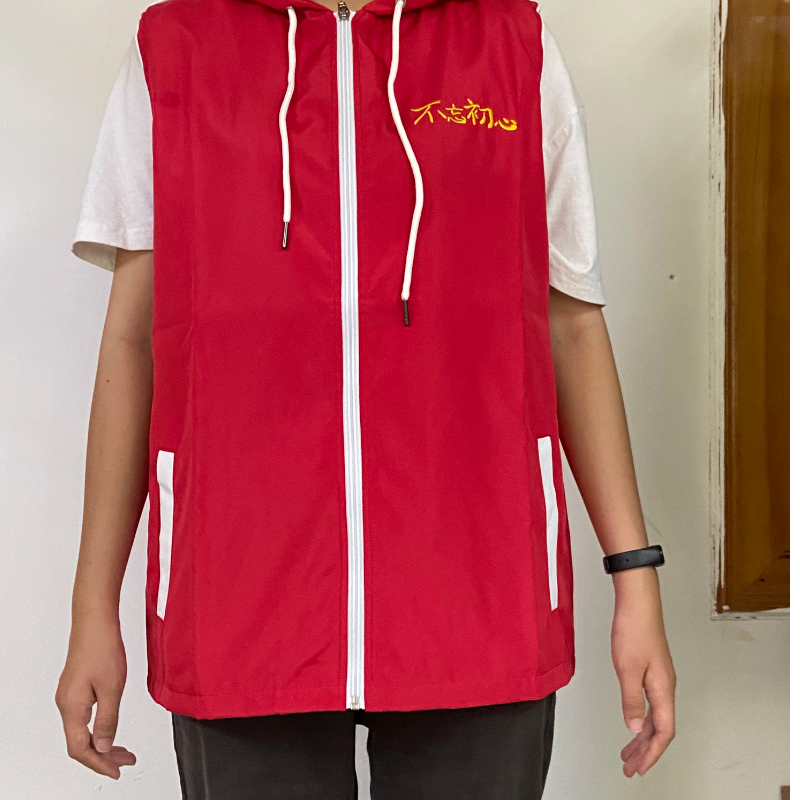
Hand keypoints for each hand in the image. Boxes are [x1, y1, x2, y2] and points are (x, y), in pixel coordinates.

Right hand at [55, 618, 135, 778]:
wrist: (95, 620)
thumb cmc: (102, 647)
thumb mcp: (112, 688)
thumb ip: (108, 720)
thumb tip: (103, 747)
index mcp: (72, 708)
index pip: (80, 749)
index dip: (98, 764)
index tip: (116, 770)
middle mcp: (66, 704)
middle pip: (80, 742)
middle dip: (103, 756)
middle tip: (126, 761)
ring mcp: (69, 695)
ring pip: (82, 730)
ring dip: (102, 742)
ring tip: (123, 749)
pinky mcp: (76, 686)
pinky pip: (84, 717)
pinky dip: (98, 727)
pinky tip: (111, 727)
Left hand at [611, 567, 675, 777]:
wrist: (637, 602)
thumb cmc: (634, 629)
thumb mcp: (627, 668)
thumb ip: (631, 699)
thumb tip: (635, 726)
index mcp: (663, 689)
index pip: (663, 731)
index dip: (651, 752)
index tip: (638, 767)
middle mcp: (665, 686)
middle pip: (660, 728)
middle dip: (645, 750)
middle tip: (630, 767)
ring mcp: (659, 677)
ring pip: (655, 716)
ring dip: (642, 736)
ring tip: (628, 752)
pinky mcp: (651, 669)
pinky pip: (650, 703)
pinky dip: (641, 717)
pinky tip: (633, 721)